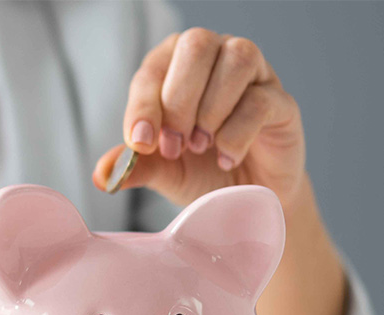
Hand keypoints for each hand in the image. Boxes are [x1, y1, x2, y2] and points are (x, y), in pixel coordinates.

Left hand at [93, 29, 305, 209]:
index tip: (142, 142)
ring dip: (211, 110)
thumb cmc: (201, 172)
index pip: (154, 68)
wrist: (246, 199)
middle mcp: (216, 58)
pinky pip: (260, 100)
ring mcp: (254, 75)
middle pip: (196, 46)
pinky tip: (226, 157)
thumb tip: (102, 174)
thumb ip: (134, 166)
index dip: (144, 104)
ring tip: (202, 147)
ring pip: (235, 60)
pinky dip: (236, 134)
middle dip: (178, 101)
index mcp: (176, 67)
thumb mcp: (161, 171)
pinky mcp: (281, 101)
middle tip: (175, 145)